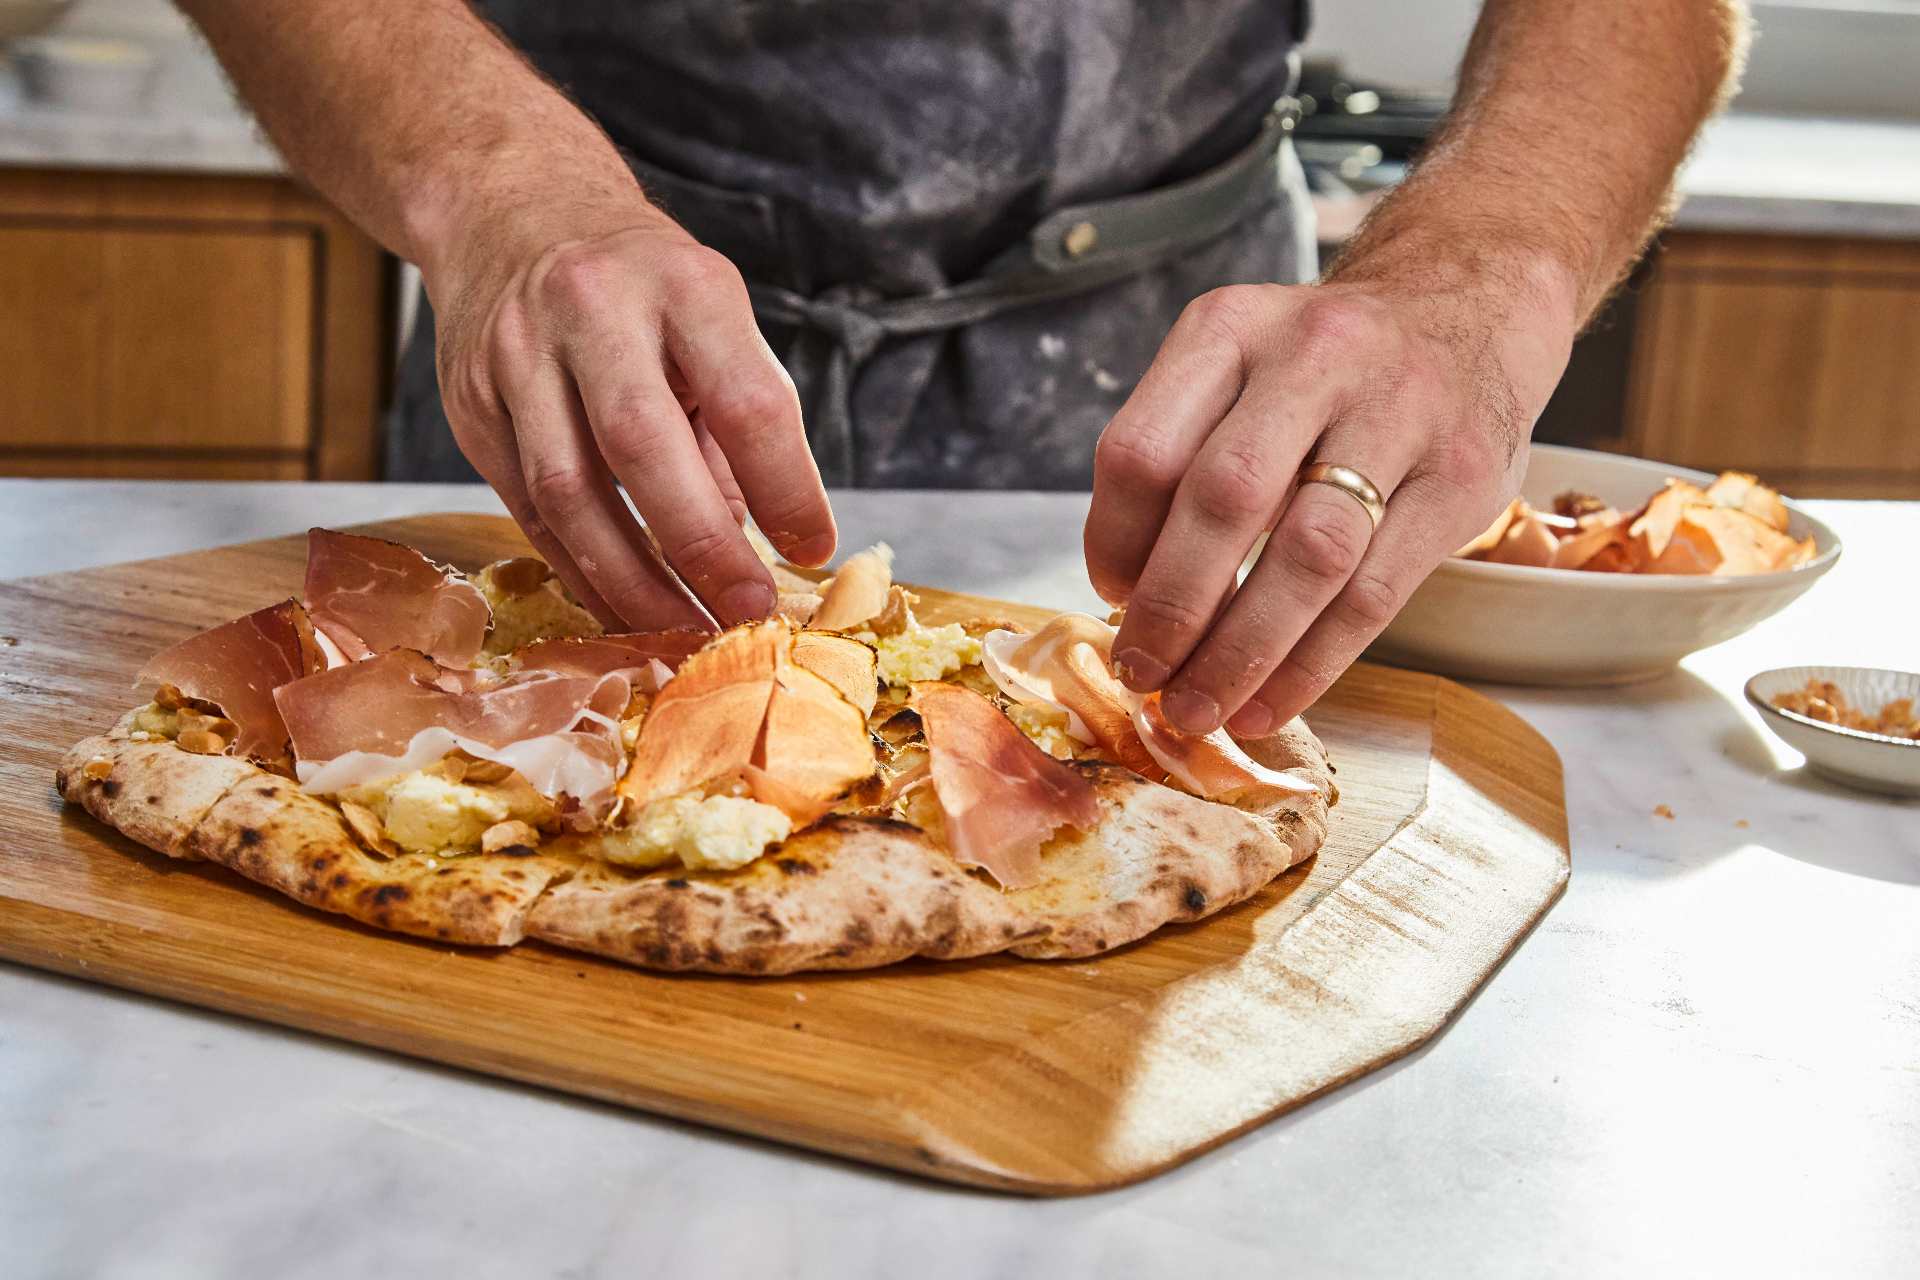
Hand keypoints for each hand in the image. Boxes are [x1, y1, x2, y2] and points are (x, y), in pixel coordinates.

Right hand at [427, 201, 834, 631]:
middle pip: (642, 447)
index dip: (785, 488)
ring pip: (570, 494)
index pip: (744, 399)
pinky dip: (584, 571)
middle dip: (702, 547)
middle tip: (748, 611)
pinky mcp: (471, 406)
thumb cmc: (643, 285)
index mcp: (683, 283)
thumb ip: (741, 419)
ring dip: (635, 582)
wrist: (510, 213)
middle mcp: (592, 310)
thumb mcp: (713, 316)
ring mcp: (517, 357)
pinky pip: (530, 511)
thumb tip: (775, 539)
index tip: (813, 549)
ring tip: (688, 629)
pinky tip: (627, 609)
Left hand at [1085, 266, 1575, 736]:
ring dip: (1241, 650)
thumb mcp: (1238, 363)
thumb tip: (1126, 591)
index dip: (1114, 539)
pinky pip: (1375, 593)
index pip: (1144, 447)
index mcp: (1232, 328)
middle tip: (1142, 672)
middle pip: (1226, 499)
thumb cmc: (1324, 366)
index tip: (1109, 594)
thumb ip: (1181, 453)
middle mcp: (1316, 356)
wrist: (1469, 302)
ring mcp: (1401, 413)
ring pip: (1308, 555)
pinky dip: (1311, 663)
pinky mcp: (1463, 477)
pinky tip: (1267, 703)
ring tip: (1199, 707)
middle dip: (1172, 606)